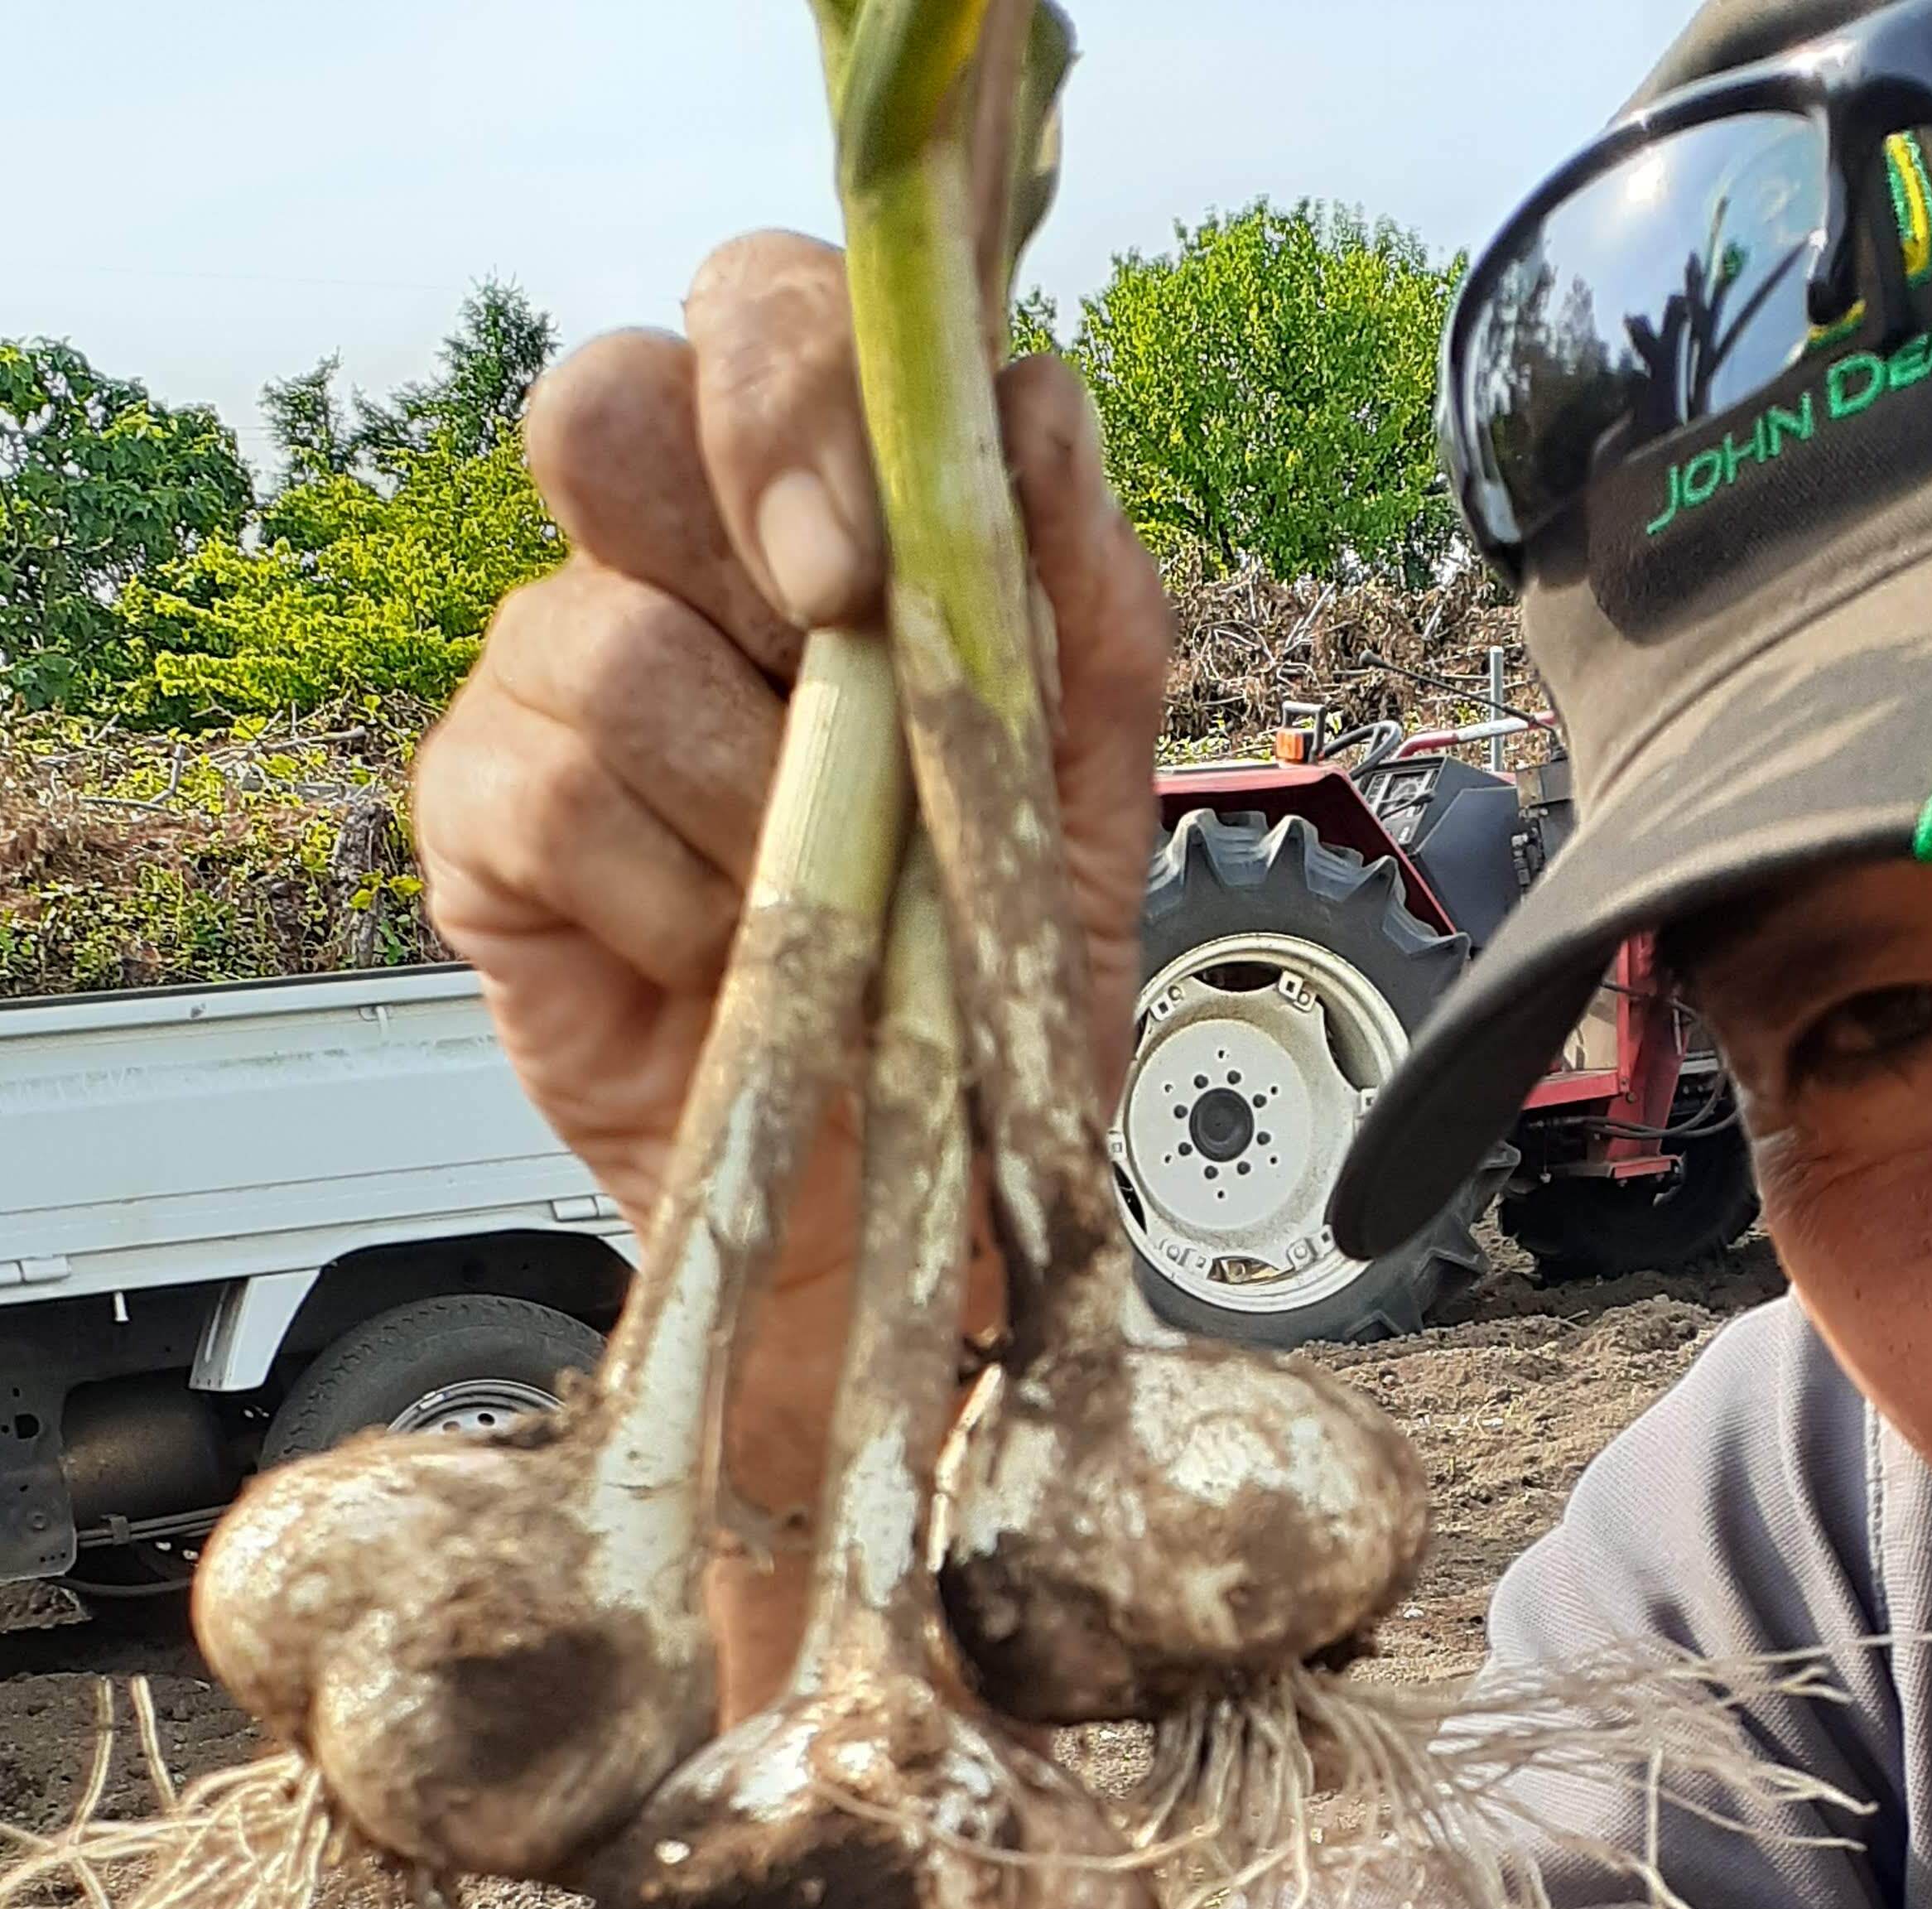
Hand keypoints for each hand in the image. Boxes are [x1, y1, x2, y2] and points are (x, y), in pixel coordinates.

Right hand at [413, 232, 1171, 1443]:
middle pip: (603, 407)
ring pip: (599, 639)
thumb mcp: (1083, 805)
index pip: (754, 317)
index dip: (786, 388)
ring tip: (817, 906)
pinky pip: (547, 795)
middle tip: (820, 659)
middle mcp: (664, 574)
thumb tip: (1037, 407)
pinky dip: (668, 897)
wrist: (903, 1204)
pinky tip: (727, 964)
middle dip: (724, 517)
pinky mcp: (485, 825)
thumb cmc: (981, 994)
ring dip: (744, 793)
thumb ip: (1080, 610)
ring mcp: (552, 691)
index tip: (857, 555)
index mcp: (813, 522)